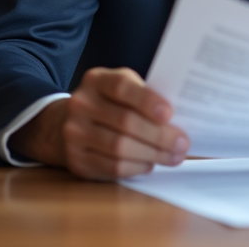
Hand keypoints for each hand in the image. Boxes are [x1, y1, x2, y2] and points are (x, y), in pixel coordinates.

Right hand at [12, 67, 189, 180]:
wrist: (67, 122)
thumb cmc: (109, 103)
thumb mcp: (122, 89)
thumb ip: (145, 96)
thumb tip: (181, 117)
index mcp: (96, 80)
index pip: (122, 87)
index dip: (147, 100)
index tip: (169, 114)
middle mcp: (80, 104)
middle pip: (125, 122)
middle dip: (159, 135)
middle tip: (182, 143)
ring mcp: (74, 133)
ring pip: (119, 148)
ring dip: (152, 154)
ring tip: (173, 157)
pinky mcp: (76, 159)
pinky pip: (111, 167)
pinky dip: (136, 167)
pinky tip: (150, 164)